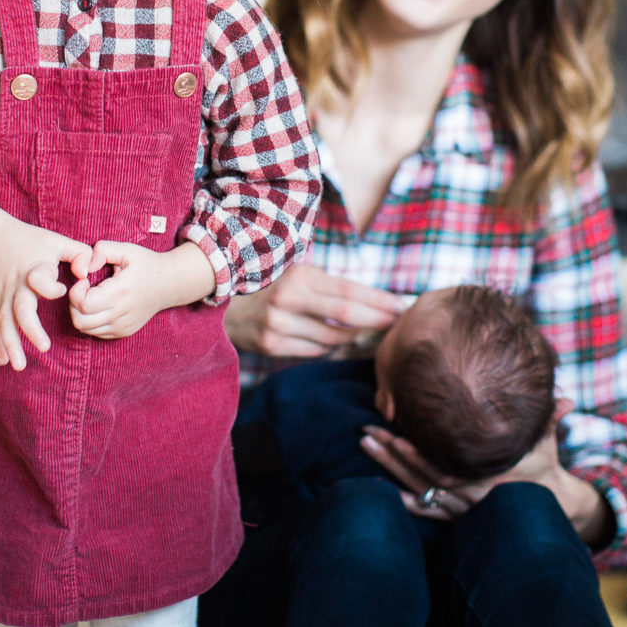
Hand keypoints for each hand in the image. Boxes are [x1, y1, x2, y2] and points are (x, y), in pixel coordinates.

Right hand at [0, 199, 90, 369]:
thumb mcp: (57, 241)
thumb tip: (86, 274)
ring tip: (19, 366)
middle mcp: (17, 284)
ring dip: (10, 344)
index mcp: (34, 268)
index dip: (50, 287)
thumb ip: (79, 254)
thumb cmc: (31, 241)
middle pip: (19, 308)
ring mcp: (3, 295)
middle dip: (30, 329)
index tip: (63, 290)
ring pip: (3, 322)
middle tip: (45, 347)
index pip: (38, 279)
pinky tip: (4, 361)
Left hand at [68, 239, 216, 339]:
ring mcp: (122, 326)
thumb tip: (85, 266)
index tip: (83, 280)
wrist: (169, 284)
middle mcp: (120, 314)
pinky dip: (90, 321)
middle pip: (80, 320)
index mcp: (119, 293)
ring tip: (90, 298)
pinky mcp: (123, 332)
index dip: (75, 292)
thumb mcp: (126, 249)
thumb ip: (102, 250)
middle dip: (74, 303)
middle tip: (84, 290)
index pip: (83, 304)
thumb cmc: (146, 264)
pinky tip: (99, 306)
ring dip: (80, 313)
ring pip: (85, 329)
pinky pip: (96, 333)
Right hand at [224, 263, 406, 357]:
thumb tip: (374, 302)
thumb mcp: (297, 276)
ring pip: (332, 339)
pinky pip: (314, 351)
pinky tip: (335, 343)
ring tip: (369, 335)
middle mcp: (289, 298)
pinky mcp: (271, 345)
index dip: (378, 300)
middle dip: (376, 320)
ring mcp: (278, 324)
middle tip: (397, 325)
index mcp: (299, 275)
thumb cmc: (272, 288)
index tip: (401, 306)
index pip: (348, 289)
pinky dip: (328, 348)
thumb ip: (328, 287)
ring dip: (354, 339)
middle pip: (345, 315)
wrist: (224, 307)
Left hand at [360, 397, 613, 544]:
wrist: (548, 505)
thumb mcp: (546, 442)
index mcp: (487, 476)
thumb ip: (551, 420)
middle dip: (392, 454)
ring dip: (390, 469)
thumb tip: (568, 401)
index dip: (418, 452)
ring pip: (419, 490)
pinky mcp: (458, 516)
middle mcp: (470, 496)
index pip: (445, 465)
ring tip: (364, 445)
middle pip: (422, 475)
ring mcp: (462, 508)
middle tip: (365, 433)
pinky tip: (378, 490)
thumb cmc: (542, 463)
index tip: (395, 433)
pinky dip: (404, 502)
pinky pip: (427, 510)